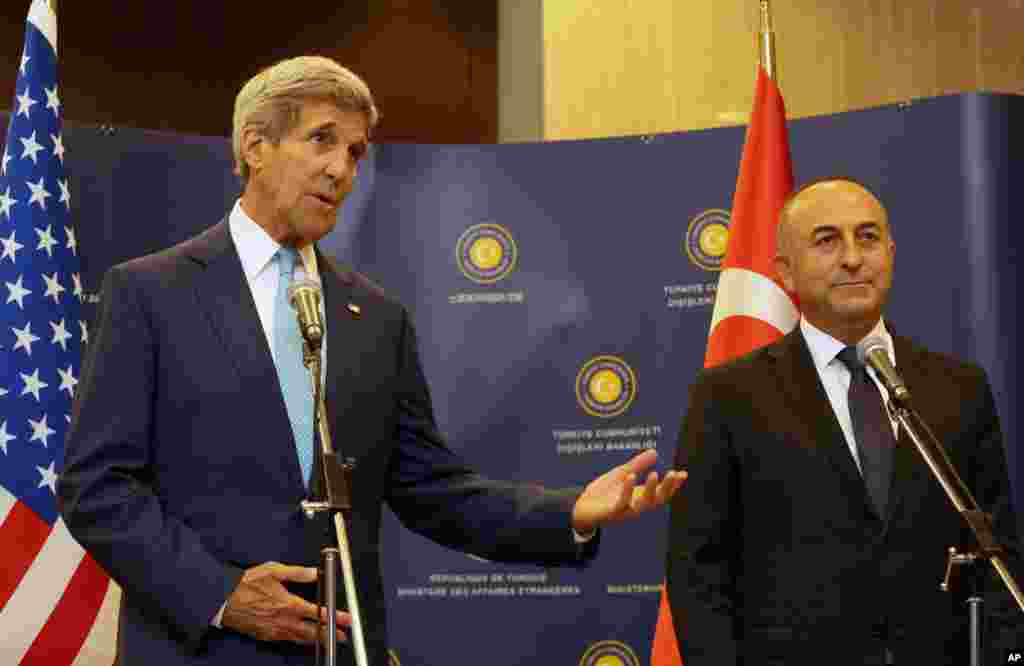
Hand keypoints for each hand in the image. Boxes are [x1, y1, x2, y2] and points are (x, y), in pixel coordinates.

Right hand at [221, 561, 350, 644]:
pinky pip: (287, 640)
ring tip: (329, 640)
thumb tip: (315, 572)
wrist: (223, 601)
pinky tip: (304, 640)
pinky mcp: (266, 635)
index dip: (335, 616)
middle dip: (330, 635)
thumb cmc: (246, 584)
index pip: (318, 613)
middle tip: (343, 636)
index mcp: (289, 604)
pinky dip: (299, 641)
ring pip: (300, 639)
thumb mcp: (273, 571)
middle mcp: (284, 620)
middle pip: (313, 632)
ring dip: (317, 640)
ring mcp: (274, 630)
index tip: (347, 619)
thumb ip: (297, 572)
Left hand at [571, 449, 686, 533]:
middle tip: (673, 474)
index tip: (683, 473)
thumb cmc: (603, 493)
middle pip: (657, 499)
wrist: (581, 507)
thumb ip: (637, 465)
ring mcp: (625, 510)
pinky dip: (626, 491)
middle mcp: (636, 505)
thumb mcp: (622, 474)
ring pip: (643, 504)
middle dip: (667, 487)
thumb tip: (655, 451)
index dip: (673, 485)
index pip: (662, 492)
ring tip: (654, 474)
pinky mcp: (612, 513)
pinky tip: (630, 477)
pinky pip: (621, 503)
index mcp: (640, 496)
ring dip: (649, 490)